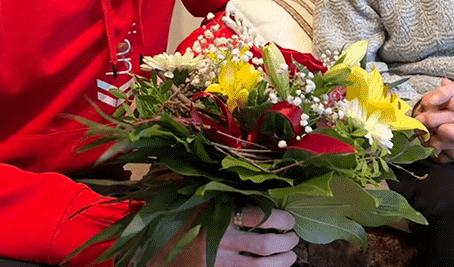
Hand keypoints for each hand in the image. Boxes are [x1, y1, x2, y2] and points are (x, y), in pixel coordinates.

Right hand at [156, 207, 297, 266]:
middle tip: (294, 238)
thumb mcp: (204, 205)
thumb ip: (230, 200)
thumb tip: (267, 194)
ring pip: (262, 266)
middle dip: (287, 241)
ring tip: (290, 256)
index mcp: (218, 216)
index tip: (290, 219)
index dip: (282, 219)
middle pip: (266, 243)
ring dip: (283, 261)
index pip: (260, 216)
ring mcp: (220, 263)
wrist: (160, 253)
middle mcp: (220, 241)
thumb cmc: (185, 224)